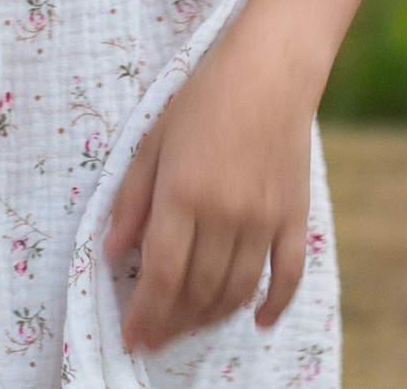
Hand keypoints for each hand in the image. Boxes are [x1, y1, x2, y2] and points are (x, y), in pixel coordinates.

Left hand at [106, 32, 317, 352]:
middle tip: (156, 335)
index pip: (161, 276)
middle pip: (197, 290)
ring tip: (190, 324)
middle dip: (172, 322)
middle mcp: (225, 214)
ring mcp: (264, 218)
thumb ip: (131, 199)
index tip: (132, 337)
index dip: (145, 314)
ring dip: (210, 317)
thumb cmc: (204, 99)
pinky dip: (274, 305)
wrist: (271, 70)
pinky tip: (258, 321)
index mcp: (183, 194)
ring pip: (237, 290)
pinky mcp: (295, 215)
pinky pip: (288, 275)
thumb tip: (112, 252)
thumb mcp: (152, 141)